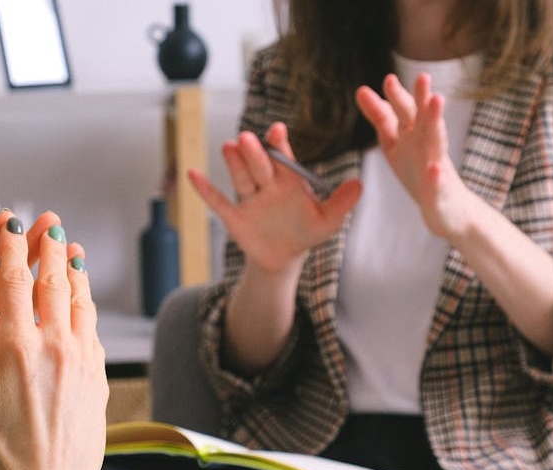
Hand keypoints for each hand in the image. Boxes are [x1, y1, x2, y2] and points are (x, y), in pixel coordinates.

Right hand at [0, 213, 107, 469]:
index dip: (13, 248)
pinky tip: (83, 302)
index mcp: (16, 348)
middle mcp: (55, 346)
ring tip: (73, 252)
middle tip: (51, 226)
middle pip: (55, 283)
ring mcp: (82, 359)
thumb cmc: (1, 448)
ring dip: (75, 273)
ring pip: (81, 302)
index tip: (13, 225)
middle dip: (51, 250)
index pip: (15, 282)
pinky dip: (87, 306)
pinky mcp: (98, 375)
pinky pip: (93, 329)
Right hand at [188, 122, 361, 274]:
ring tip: (229, 146)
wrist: (285, 256)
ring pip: (241, 178)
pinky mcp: (235, 217)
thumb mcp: (327, 220)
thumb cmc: (306, 232)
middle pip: (260, 166)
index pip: (283, 158)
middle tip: (248, 138)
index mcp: (289, 180)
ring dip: (234, 164)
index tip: (277, 130)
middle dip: (255, 153)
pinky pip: (218, 202)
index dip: (279, 145)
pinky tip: (193, 174)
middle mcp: (267, 184)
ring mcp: (249, 199)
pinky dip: (205, 190)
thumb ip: (341, 202)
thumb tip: (360, 185)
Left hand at [355, 73, 478, 240]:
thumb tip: (361, 90)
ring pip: (437, 141)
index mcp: (412, 135)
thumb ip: (382, 118)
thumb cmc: (420, 171)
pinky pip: (438, 184)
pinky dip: (436, 177)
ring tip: (437, 101)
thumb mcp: (396, 142)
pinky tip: (434, 171)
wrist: (448, 209)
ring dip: (437, 122)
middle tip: (422, 77)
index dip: (392, 99)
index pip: (400, 113)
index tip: (382, 83)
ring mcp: (436, 166)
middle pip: (422, 119)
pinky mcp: (440, 191)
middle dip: (421, 98)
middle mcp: (426, 144)